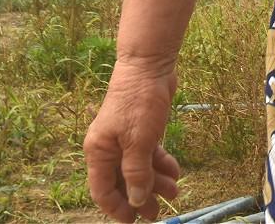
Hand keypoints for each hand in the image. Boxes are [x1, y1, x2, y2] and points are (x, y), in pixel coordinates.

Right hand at [84, 59, 181, 221]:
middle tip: (157, 213)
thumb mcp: (138, 141)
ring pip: (138, 169)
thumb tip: (136, 200)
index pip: (102, 190)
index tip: (133, 221)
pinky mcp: (142, 130)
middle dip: (140, 198)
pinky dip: (161, 164)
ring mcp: (125, 139)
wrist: (150, 66)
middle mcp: (109, 147)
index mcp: (99, 152)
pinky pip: (149, 154)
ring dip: (155, 182)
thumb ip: (136, 173)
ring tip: (175, 192)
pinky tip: (175, 172)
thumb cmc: (138, 101)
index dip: (117, 208)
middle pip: (122, 182)